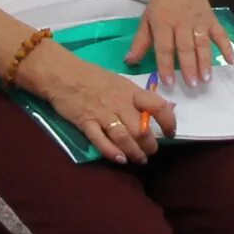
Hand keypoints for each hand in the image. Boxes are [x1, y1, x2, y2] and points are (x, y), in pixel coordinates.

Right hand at [34, 50, 178, 164]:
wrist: (62, 74)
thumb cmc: (93, 77)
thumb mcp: (121, 82)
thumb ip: (141, 97)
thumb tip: (168, 107)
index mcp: (130, 91)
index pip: (157, 105)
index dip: (168, 121)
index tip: (170, 133)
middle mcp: (119, 103)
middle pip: (141, 129)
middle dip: (149, 145)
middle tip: (150, 151)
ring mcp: (101, 114)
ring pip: (124, 138)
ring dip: (134, 152)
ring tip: (139, 159)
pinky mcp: (85, 123)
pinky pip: (101, 141)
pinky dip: (112, 152)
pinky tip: (120, 159)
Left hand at [127, 0, 233, 88]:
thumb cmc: (162, 1)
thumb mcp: (147, 18)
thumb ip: (140, 42)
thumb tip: (129, 62)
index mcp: (163, 23)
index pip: (164, 47)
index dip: (165, 66)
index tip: (169, 83)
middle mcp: (181, 23)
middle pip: (185, 47)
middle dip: (189, 67)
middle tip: (192, 85)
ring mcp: (198, 21)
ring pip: (202, 43)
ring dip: (205, 61)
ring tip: (206, 79)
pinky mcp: (212, 19)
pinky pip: (220, 33)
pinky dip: (227, 46)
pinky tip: (231, 60)